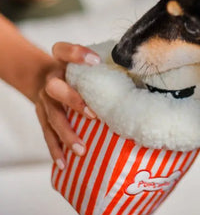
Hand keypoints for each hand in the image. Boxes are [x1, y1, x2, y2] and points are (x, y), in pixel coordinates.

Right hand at [35, 43, 100, 169]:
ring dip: (67, 133)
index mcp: (61, 61)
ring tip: (81, 150)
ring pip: (52, 117)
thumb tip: (143, 78)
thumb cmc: (77, 71)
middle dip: (73, 101)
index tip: (96, 61)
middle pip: (55, 87)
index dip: (77, 54)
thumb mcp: (86, 62)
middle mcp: (51, 79)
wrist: (43, 76)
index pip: (64, 50)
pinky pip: (46, 134)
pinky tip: (63, 164)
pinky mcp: (41, 115)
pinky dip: (55, 149)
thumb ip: (105, 65)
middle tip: (92, 115)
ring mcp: (44, 99)